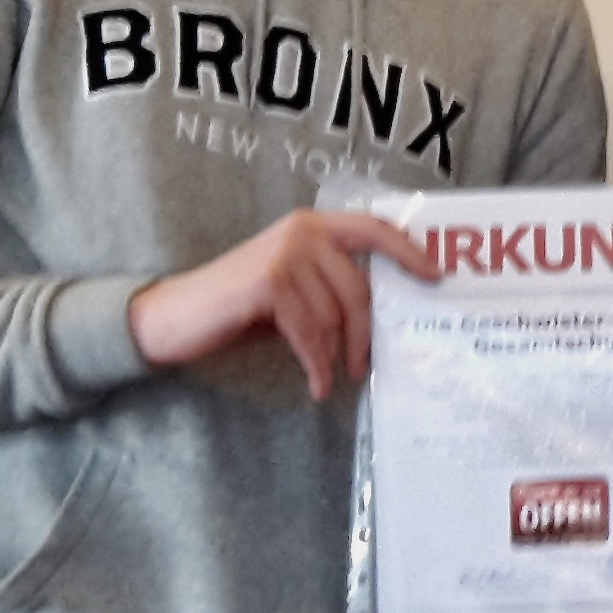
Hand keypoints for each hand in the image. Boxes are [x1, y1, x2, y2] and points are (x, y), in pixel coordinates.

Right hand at [128, 209, 437, 400]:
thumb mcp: (295, 287)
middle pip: (358, 289)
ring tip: (335, 375)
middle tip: (364, 366)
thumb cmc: (241, 307)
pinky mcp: (267, 283)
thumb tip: (387, 309)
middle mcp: (302, 231)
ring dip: (337, 353)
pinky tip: (319, 386)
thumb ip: (332, 285)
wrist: (177, 317)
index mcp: (313, 226)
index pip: (374, 229)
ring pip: (334, 315)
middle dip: (366, 333)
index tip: (435, 276)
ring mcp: (283, 254)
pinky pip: (309, 333)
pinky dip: (316, 364)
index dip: (409, 251)